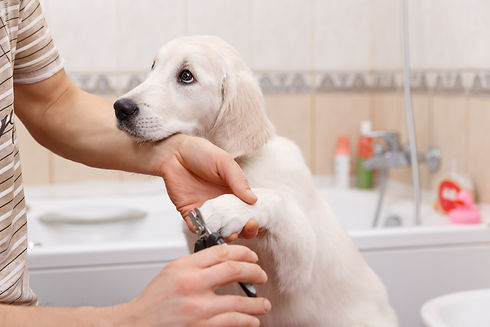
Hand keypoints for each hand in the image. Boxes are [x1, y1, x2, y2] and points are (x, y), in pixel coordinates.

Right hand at [112, 245, 270, 326]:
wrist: (138, 324)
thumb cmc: (154, 301)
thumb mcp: (172, 272)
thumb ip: (196, 264)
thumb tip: (224, 260)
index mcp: (184, 267)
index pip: (221, 252)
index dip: (243, 252)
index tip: (252, 257)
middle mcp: (191, 284)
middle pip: (234, 270)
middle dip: (255, 272)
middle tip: (262, 276)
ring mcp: (197, 308)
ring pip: (239, 301)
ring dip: (257, 303)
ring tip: (263, 305)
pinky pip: (233, 322)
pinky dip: (247, 321)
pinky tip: (252, 320)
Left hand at [159, 134, 263, 239]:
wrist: (175, 152)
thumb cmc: (201, 153)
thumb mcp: (224, 162)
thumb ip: (238, 180)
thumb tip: (253, 200)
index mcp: (235, 193)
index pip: (249, 211)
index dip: (256, 219)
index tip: (259, 221)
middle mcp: (223, 205)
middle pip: (238, 225)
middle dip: (246, 231)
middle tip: (249, 226)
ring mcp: (207, 211)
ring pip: (220, 231)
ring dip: (228, 235)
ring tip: (232, 233)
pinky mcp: (191, 214)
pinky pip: (198, 228)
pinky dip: (204, 232)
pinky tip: (210, 229)